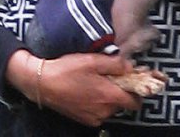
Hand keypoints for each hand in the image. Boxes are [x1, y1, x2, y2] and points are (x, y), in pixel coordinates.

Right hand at [6, 50, 140, 125]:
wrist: (43, 83)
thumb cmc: (68, 70)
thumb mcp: (93, 60)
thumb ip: (115, 64)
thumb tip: (131, 66)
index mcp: (109, 96)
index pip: (135, 102)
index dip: (136, 90)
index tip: (132, 80)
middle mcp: (103, 111)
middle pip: (123, 104)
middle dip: (121, 91)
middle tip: (112, 76)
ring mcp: (93, 117)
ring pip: (110, 108)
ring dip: (108, 96)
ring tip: (97, 81)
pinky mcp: (84, 119)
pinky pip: (99, 111)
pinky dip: (98, 102)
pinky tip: (88, 89)